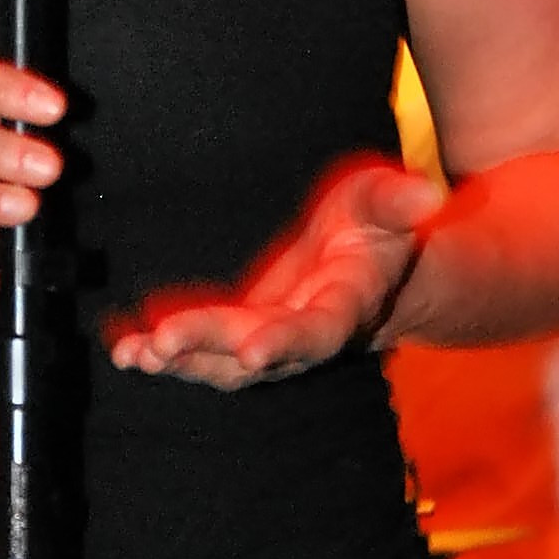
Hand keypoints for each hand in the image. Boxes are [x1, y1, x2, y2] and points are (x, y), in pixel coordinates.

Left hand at [108, 157, 444, 391]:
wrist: (371, 260)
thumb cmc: (377, 221)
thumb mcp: (389, 202)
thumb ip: (399, 202)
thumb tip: (430, 194)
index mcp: (348, 302)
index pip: (319, 329)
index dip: (287, 341)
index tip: (252, 348)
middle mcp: (309, 332)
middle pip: (258, 349)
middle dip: (209, 346)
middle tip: (162, 342)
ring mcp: (274, 340)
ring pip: (225, 365)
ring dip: (182, 361)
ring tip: (137, 354)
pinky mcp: (243, 336)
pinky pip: (205, 355)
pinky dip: (168, 355)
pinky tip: (127, 352)